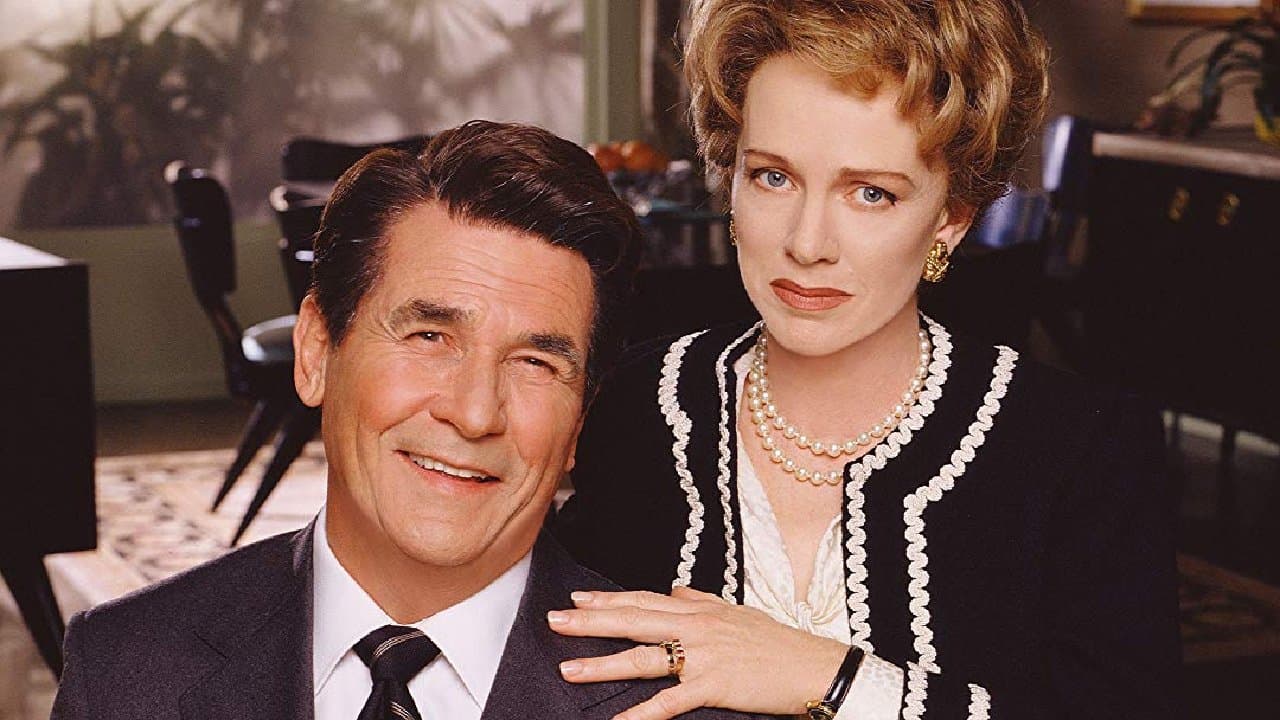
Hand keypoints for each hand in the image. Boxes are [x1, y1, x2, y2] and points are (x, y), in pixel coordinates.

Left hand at [548, 585, 846, 718]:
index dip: (609, 599)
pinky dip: (640, 715)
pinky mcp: (713, 685)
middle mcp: (696, 627)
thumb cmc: (777, 642)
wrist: (814, 666)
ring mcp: (703, 656)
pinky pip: (669, 704)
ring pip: (642, 659)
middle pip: (634, 621)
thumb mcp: (737, 613)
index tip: (577, 597)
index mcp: (699, 610)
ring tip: (568, 669)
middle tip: (554, 620)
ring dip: (602, 665)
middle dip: (591, 622)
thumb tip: (675, 590)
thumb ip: (702, 600)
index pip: (644, 600)